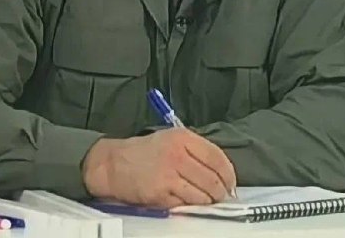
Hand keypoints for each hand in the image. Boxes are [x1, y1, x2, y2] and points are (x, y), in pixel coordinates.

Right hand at [82, 128, 236, 207]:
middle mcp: (177, 155)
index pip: (217, 157)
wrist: (114, 164)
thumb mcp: (171, 139)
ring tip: (206, 201)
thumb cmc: (144, 152)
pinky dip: (189, 206)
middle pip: (212, 179)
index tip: (231, 183)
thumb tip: (220, 171)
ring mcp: (168, 175)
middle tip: (221, 197)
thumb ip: (195, 151)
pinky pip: (184, 204)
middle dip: (220, 192)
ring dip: (207, 202)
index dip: (228, 174)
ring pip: (201, 195)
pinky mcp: (159, 193)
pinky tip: (186, 202)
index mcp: (183, 138)